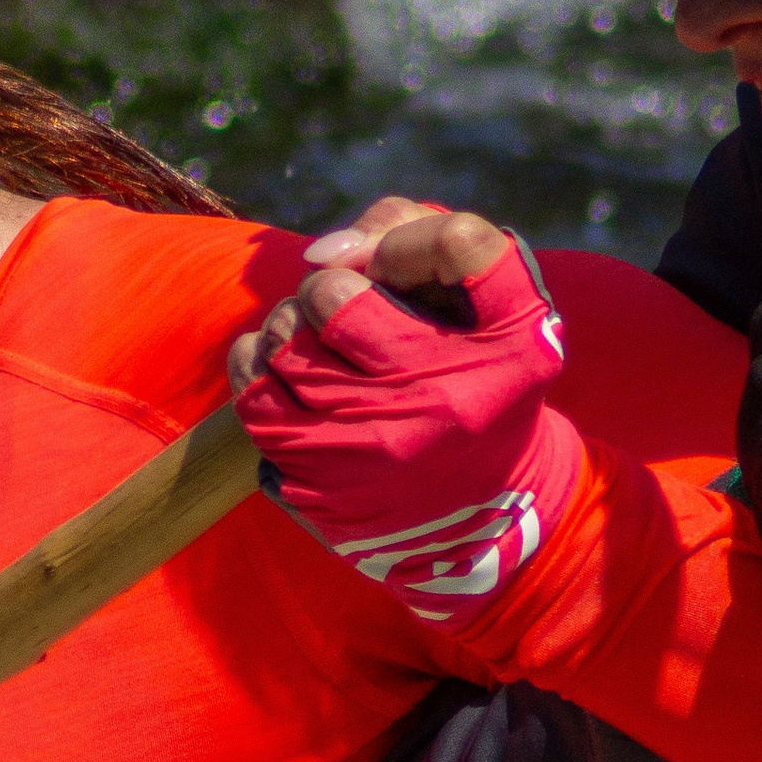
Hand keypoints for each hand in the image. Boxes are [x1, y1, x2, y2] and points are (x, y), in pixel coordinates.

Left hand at [230, 201, 584, 622]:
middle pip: (333, 293)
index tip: (391, 267)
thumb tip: (321, 253)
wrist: (475, 524)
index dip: (404, 240)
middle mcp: (444, 400)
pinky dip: (257, 368)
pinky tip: (281, 373)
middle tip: (342, 312)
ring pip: (281, 339)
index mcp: (508, 348)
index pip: (456, 244)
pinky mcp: (321, 485)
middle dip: (328, 290)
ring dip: (288, 327)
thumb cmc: (473, 383)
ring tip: (312, 342)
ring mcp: (374, 449)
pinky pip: (253, 396)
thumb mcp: (493, 308)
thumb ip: (422, 237)